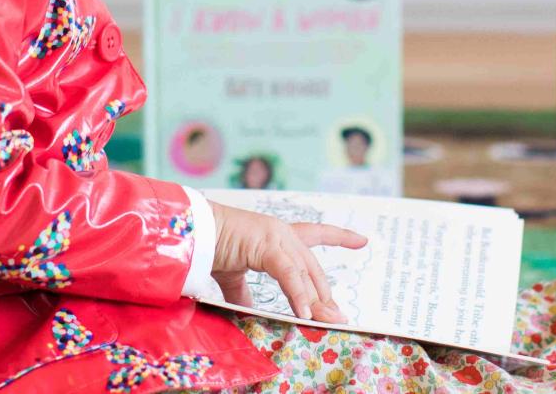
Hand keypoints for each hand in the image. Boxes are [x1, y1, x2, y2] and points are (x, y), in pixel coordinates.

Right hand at [209, 201, 367, 323]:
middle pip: (313, 269)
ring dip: (316, 301)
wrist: (193, 233)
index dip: (339, 237)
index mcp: (277, 236)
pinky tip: (304, 314)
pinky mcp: (268, 246)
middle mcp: (283, 233)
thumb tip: (247, 310)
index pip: (316, 234)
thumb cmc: (210, 246)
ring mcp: (278, 237)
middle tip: (337, 317)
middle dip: (325, 295)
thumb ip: (244, 291)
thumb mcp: (233, 274)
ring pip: (305, 275)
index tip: (362, 241)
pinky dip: (298, 295)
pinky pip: (289, 275)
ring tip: (328, 321)